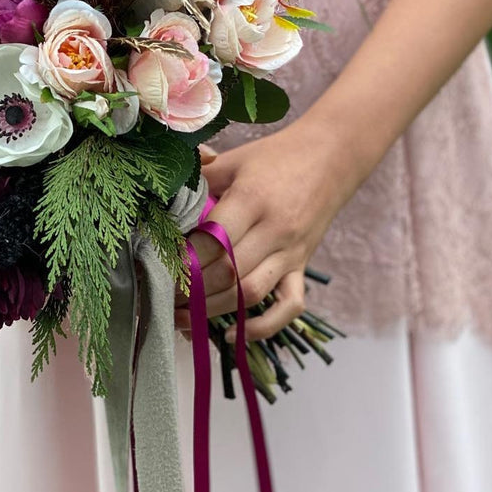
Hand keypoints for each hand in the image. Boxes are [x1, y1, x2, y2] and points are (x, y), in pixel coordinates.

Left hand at [175, 117, 358, 340]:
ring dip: (212, 311)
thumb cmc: (276, 157)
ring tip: (183, 318)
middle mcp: (274, 230)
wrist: (332, 156)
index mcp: (252, 199)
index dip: (182, 261)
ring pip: (250, 293)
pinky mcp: (302, 267)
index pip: (211, 241)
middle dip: (190, 291)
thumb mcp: (234, 160)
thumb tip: (163, 197)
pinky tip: (232, 334)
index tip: (159, 270)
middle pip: (227, 272)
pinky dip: (262, 327)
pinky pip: (288, 307)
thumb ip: (198, 178)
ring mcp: (291, 253)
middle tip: (162, 298)